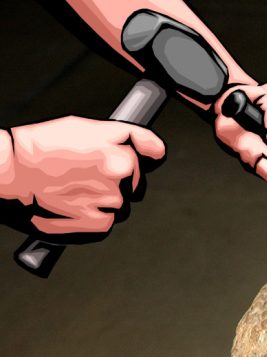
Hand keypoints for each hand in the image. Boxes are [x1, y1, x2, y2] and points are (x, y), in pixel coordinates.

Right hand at [0, 117, 165, 238]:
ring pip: (120, 203)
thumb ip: (128, 136)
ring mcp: (112, 205)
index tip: (125, 156)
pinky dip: (93, 214)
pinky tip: (71, 203)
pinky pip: (107, 220)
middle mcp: (123, 182)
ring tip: (72, 187)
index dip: (134, 153)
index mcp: (123, 156)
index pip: (151, 154)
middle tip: (83, 172)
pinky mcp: (100, 226)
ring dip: (104, 197)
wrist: (9, 176)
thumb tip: (159, 151)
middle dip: (117, 177)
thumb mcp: (84, 127)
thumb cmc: (39, 148)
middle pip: (134, 181)